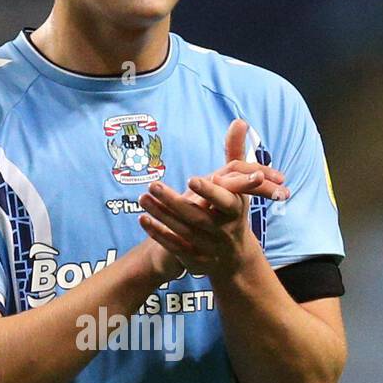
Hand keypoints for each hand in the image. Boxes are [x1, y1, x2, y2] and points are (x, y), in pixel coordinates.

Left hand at [137, 119, 287, 281]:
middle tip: (153, 184)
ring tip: (143, 197)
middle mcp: (224, 232)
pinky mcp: (195, 261)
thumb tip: (239, 121)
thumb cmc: (231, 212)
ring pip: (183, 232)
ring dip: (161, 215)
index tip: (192, 179)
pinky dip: (158, 234)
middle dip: (174, 202)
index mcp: (236, 212)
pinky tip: (143, 219)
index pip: (225, 202)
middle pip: (197, 217)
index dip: (209, 192)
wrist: (233, 258)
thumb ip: (235, 154)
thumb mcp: (238, 185)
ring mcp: (210, 249)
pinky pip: (174, 247)